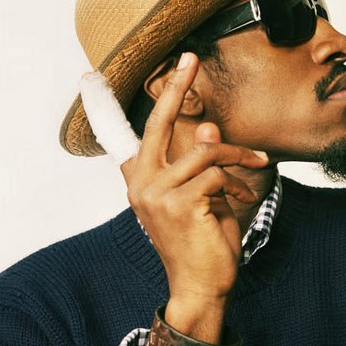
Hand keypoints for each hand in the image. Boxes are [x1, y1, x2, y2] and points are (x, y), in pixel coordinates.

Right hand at [120, 52, 268, 341]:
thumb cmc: (199, 241)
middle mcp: (140, 184)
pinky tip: (244, 196)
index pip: (120, 137)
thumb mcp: (200, 196)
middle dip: (175, 86)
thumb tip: (205, 127)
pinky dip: (237, 181)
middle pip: (157, 123)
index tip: (88, 79)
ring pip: (204, 151)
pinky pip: (216, 173)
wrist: (201, 287)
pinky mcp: (180, 203)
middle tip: (189, 58)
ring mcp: (157, 193)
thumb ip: (199, 162)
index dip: (103, 108)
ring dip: (237, 156)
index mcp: (139, 181)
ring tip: (257, 165)